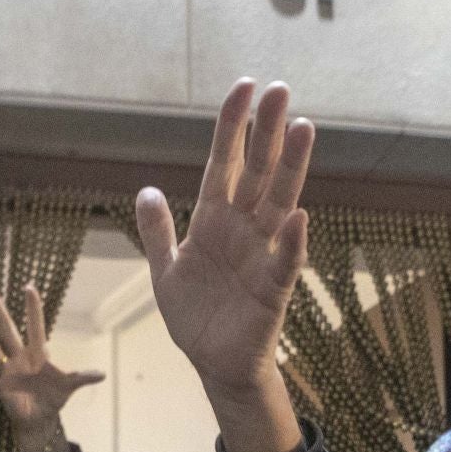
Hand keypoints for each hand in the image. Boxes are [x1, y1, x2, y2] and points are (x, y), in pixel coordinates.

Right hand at [0, 286, 105, 449]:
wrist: (40, 418)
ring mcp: (8, 371)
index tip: (29, 287)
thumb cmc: (54, 396)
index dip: (33, 309)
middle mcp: (20, 358)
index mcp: (38, 354)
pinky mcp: (1, 388)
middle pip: (8, 332)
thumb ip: (82, 377)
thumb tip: (103, 374)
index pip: (35, 327)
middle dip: (0, 314)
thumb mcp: (69, 386)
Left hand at [135, 78, 310, 451]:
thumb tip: (146, 190)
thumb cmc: (196, 316)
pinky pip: (283, 262)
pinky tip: (298, 216)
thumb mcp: (166, 272)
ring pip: (279, 204)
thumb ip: (158, 232)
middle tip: (282, 90)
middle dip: (269, 132)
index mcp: (214, 220)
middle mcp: (243, 230)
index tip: (244, 87)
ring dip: (292, 169)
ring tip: (304, 129)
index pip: (225, 163)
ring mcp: (261, 256)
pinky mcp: (272, 291)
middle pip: (258, 172)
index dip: (232, 127)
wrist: (213, 364)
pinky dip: (290, 242)